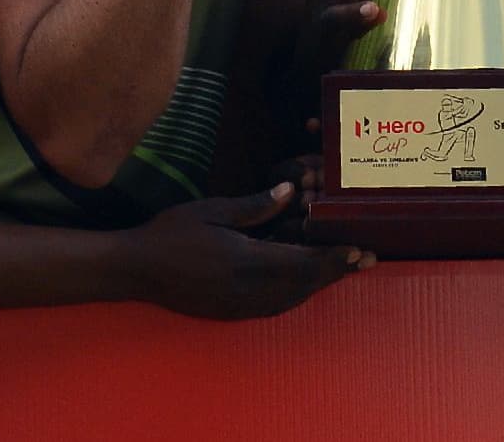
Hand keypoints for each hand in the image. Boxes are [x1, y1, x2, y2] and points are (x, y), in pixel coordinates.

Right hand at [125, 183, 364, 317]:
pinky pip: (275, 306)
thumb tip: (291, 191)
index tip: (357, 250)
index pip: (301, 262)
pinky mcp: (231, 313)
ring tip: (342, 269)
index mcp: (246, 261)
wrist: (137, 271)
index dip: (333, 258)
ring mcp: (239, 306)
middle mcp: (248, 290)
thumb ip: (255, 205)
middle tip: (365, 260)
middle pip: (304, 284)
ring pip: (292, 299)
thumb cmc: (171, 233)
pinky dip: (297, 294)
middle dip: (336, 271)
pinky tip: (305, 283)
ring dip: (319, 284)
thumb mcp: (213, 210)